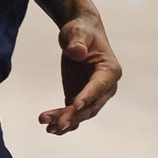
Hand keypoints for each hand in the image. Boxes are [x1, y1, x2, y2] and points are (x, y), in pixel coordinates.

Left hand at [39, 10, 120, 134]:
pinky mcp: (80, 98)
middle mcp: (105, 87)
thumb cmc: (81, 30)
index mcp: (110, 71)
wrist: (78, 34)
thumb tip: (78, 52)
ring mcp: (93, 95)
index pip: (99, 87)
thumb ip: (78, 41)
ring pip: (81, 113)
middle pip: (91, 106)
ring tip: (47, 126)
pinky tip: (49, 127)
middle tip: (58, 124)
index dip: (88, 96)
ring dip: (65, 121)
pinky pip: (73, 113)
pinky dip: (62, 120)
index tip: (75, 105)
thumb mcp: (78, 32)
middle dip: (75, 115)